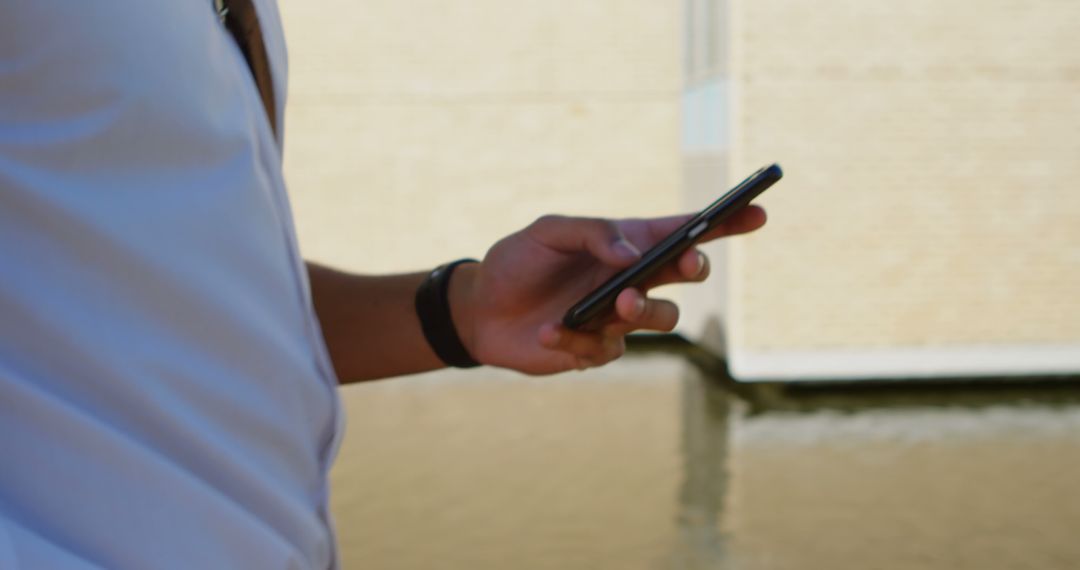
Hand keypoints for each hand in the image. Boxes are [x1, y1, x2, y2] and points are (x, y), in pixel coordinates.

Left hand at [448, 206, 766, 374]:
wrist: (480, 310)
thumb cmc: (517, 261)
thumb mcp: (548, 232)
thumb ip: (592, 233)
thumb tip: (632, 255)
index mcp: (628, 243)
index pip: (686, 232)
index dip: (725, 223)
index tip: (757, 212)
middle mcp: (633, 280)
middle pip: (688, 276)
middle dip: (694, 269)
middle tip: (681, 265)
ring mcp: (620, 318)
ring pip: (663, 320)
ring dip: (643, 311)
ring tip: (614, 303)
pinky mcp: (598, 350)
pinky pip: (606, 349)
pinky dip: (576, 338)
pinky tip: (547, 330)